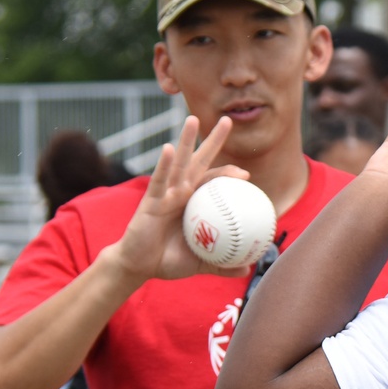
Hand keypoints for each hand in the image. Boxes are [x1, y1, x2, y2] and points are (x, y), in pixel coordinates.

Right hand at [114, 115, 251, 282]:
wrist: (139, 267)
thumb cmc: (168, 260)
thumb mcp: (200, 264)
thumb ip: (222, 265)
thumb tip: (248, 270)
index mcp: (194, 203)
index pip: (214, 181)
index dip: (229, 174)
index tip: (247, 176)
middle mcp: (181, 191)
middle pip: (200, 160)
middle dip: (213, 140)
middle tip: (228, 119)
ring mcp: (165, 192)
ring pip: (179, 162)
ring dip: (186, 140)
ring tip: (193, 118)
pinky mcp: (151, 200)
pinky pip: (159, 180)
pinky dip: (164, 164)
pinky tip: (169, 149)